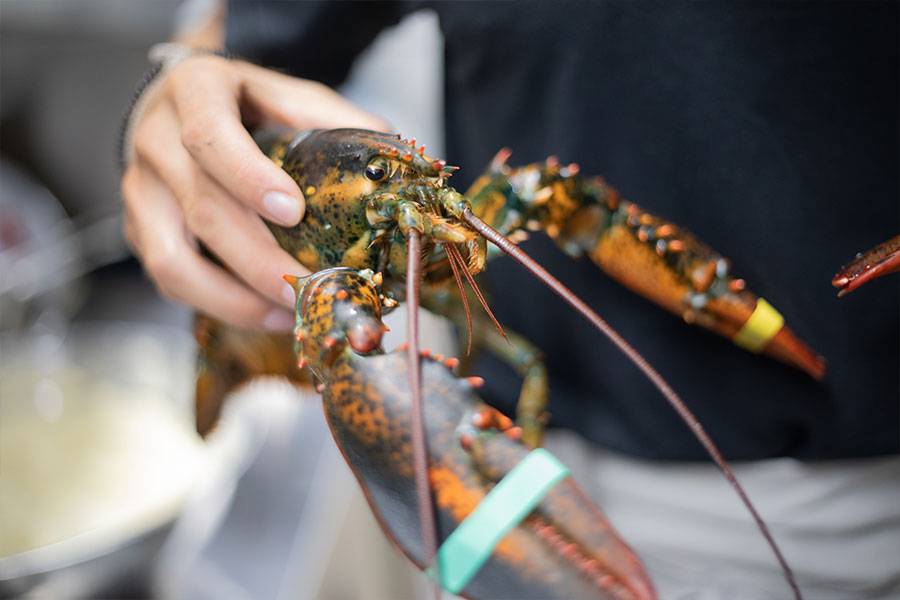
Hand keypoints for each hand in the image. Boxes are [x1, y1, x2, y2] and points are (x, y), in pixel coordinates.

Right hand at [122, 55, 388, 329]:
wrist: (178, 105)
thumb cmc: (243, 104)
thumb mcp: (287, 93)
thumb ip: (332, 120)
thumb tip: (393, 161)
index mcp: (194, 90)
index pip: (210, 135)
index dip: (248, 177)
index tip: (293, 212)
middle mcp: (156, 139)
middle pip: (203, 211)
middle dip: (259, 261)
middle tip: (309, 288)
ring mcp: (139, 189)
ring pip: (173, 259)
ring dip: (235, 298)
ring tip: (289, 313)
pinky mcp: (137, 229)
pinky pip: (170, 279)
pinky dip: (219, 305)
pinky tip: (266, 314)